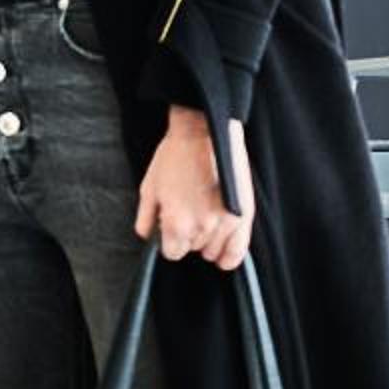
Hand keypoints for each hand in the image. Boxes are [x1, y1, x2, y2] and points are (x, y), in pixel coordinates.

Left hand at [136, 106, 255, 270]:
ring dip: (208, 240)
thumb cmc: (175, 157)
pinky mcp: (243, 216)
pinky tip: (223, 254)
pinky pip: (238, 251)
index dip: (170, 242)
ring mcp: (225, 223)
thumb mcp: (149, 187)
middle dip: (188, 236)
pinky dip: (230, 255)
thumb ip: (145, 218)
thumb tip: (146, 235)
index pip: (172, 253)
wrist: (202, 133)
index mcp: (176, 223)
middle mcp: (201, 228)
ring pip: (214, 251)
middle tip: (188, 214)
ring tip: (205, 218)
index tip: (171, 231)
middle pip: (193, 250)